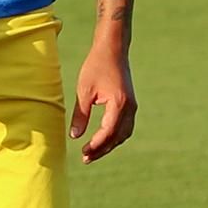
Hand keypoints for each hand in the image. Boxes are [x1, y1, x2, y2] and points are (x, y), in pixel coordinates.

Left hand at [71, 44, 136, 162]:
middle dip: (102, 149)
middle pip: (117, 137)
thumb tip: (75, 136)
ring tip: (92, 152)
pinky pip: (125, 126)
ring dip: (109, 144)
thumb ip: (81, 115)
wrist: (113, 49)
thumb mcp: (84, 91)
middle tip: (85, 158)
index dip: (96, 144)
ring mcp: (132, 106)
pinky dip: (114, 136)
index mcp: (119, 104)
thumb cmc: (96, 66)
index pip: (108, 132)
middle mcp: (129, 108)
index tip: (83, 152)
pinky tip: (102, 139)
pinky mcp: (130, 104)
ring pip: (123, 134)